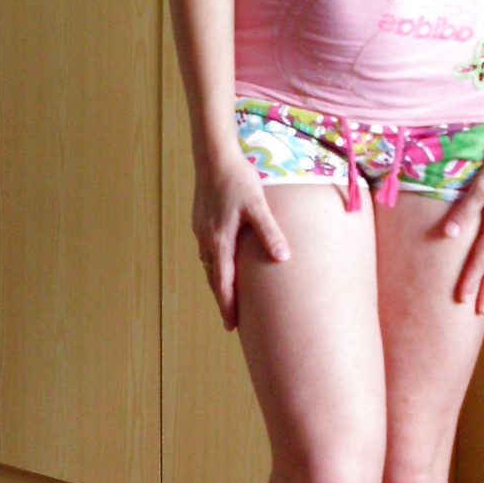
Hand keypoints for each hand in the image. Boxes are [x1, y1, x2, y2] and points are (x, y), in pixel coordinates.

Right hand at [193, 152, 289, 330]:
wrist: (213, 156)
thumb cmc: (238, 180)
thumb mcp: (258, 206)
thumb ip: (269, 233)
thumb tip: (283, 259)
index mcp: (219, 241)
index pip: (223, 283)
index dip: (227, 306)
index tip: (231, 326)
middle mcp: (206, 239)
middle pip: (213, 277)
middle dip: (222, 298)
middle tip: (231, 319)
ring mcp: (200, 229)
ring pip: (208, 263)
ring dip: (218, 280)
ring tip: (229, 293)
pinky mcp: (200, 219)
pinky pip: (207, 249)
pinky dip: (214, 262)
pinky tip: (223, 259)